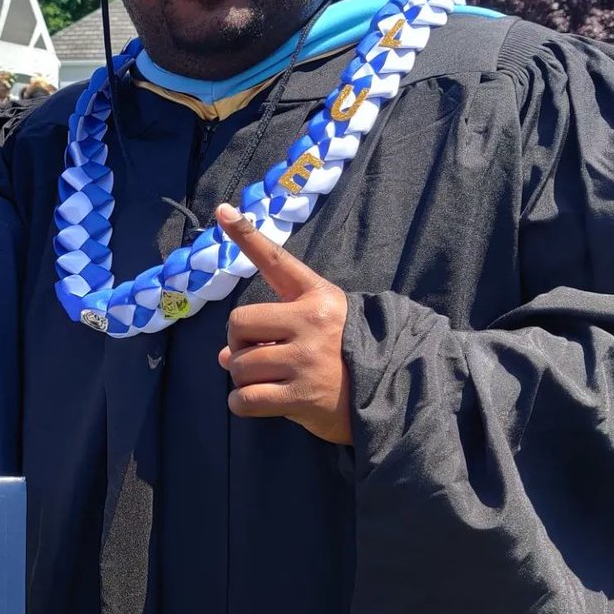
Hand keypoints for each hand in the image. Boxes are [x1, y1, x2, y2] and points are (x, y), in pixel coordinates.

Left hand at [215, 203, 352, 444]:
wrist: (391, 395)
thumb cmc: (346, 355)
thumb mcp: (321, 324)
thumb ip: (272, 331)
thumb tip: (224, 356)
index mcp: (317, 297)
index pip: (276, 261)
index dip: (246, 235)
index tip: (222, 210)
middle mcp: (311, 323)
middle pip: (238, 324)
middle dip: (238, 343)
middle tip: (257, 354)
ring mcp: (306, 360)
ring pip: (239, 365)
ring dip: (243, 378)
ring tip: (268, 380)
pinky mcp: (301, 395)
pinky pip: (245, 399)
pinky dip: (243, 403)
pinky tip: (261, 401)